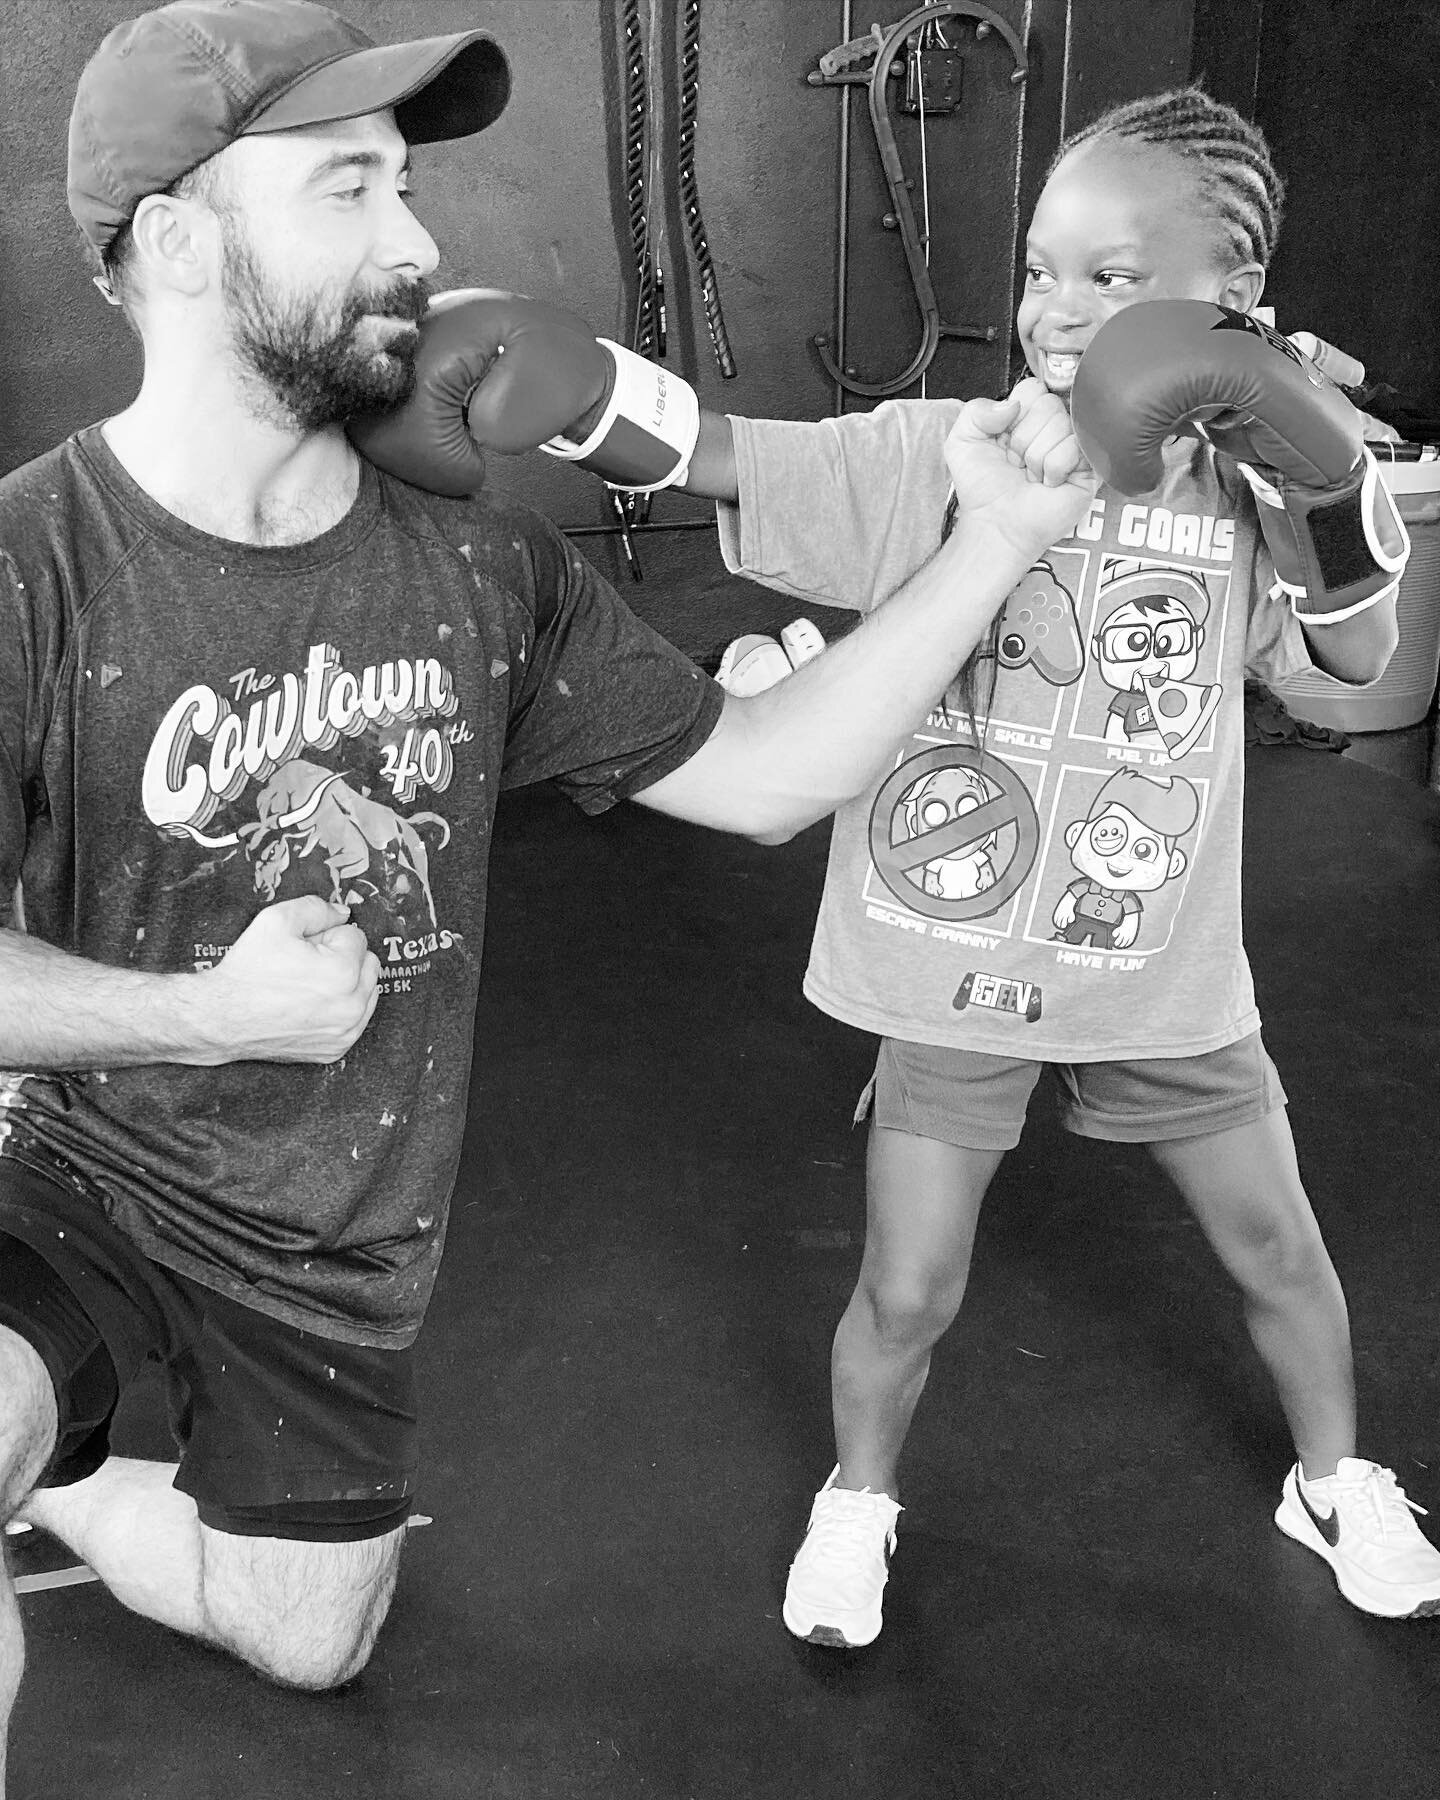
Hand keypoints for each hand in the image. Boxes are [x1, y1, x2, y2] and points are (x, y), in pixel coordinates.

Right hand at [190, 896, 380, 1064]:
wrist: (222, 1018)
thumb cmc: (247, 972)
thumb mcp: (276, 920)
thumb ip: (317, 908)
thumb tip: (344, 914)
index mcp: (343, 971)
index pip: (355, 937)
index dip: (325, 936)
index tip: (303, 948)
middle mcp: (351, 1005)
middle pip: (368, 963)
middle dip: (343, 958)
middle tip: (306, 965)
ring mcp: (345, 1032)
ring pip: (367, 991)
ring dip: (346, 984)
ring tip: (308, 985)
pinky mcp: (337, 1049)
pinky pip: (356, 1019)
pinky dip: (340, 1010)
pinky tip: (311, 1005)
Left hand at [943, 379, 1097, 559]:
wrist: (996, 525)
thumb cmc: (983, 490)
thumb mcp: (961, 442)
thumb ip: (976, 410)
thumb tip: (1011, 403)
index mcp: (1026, 415)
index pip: (1033, 388)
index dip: (1016, 414)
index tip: (1005, 439)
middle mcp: (1052, 426)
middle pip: (1049, 404)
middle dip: (1024, 439)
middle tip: (1019, 462)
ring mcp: (1073, 445)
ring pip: (1061, 424)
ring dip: (1037, 457)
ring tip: (1033, 475)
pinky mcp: (1090, 466)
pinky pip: (1075, 446)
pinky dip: (1054, 468)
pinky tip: (1049, 483)